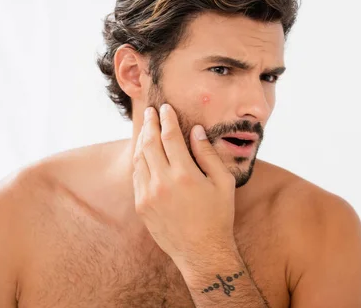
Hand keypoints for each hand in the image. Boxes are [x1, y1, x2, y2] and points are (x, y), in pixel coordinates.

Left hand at [132, 104, 237, 263]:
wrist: (201, 251)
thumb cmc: (218, 215)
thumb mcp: (223, 182)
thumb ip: (208, 154)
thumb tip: (195, 131)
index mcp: (185, 175)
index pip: (170, 137)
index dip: (167, 119)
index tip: (165, 108)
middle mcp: (162, 183)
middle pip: (150, 144)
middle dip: (150, 124)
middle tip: (150, 112)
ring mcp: (148, 195)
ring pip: (139, 159)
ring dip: (142, 141)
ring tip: (147, 128)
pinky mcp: (142, 206)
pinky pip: (137, 176)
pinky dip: (140, 160)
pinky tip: (144, 153)